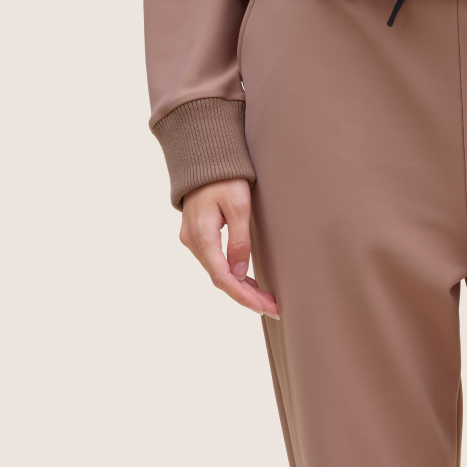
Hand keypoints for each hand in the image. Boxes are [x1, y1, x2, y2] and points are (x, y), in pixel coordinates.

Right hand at [178, 178, 279, 318]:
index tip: (266, 308)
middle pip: (220, 280)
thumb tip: (240, 274)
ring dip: (241, 288)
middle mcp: (192, 241)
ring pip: (218, 273)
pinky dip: (233, 275)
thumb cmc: (225, 177)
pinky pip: (215, 263)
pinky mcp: (198, 236)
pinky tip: (250, 283)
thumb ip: (240, 240)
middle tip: (273, 309)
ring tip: (266, 300)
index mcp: (202, 235)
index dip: (244, 297)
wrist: (204, 157)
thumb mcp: (239, 205)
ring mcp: (193, 239)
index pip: (222, 278)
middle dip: (247, 297)